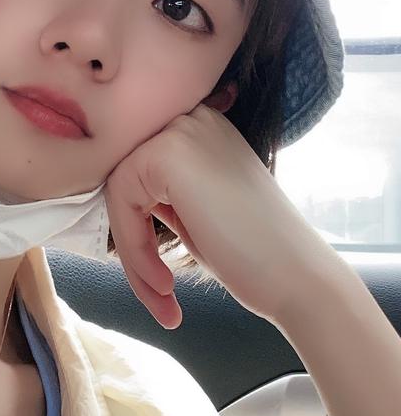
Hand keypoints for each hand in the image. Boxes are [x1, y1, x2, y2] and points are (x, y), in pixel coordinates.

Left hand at [103, 97, 334, 328]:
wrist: (298, 277)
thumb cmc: (254, 251)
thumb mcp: (197, 208)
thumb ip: (161, 191)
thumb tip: (117, 192)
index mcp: (203, 130)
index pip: (141, 172)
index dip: (138, 226)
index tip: (156, 277)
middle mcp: (192, 120)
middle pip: (127, 181)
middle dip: (133, 243)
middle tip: (157, 292)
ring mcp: (180, 131)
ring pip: (120, 195)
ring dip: (134, 256)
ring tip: (161, 296)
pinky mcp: (165, 153)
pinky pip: (122, 204)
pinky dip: (136, 252)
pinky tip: (165, 285)